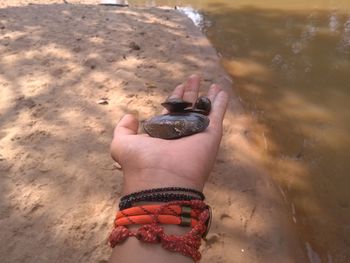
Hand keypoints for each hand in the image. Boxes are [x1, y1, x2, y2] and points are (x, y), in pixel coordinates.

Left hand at [110, 75, 228, 193]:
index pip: (171, 112)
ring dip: (209, 97)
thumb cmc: (140, 162)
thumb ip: (123, 129)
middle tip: (194, 77)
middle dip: (191, 92)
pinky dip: (221, 103)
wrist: (162, 179)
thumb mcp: (122, 144)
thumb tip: (131, 116)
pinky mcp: (211, 135)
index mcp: (163, 134)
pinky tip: (223, 91)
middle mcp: (181, 134)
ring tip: (213, 82)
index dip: (175, 98)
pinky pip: (217, 115)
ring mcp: (197, 134)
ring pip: (205, 111)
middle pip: (188, 108)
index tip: (179, 86)